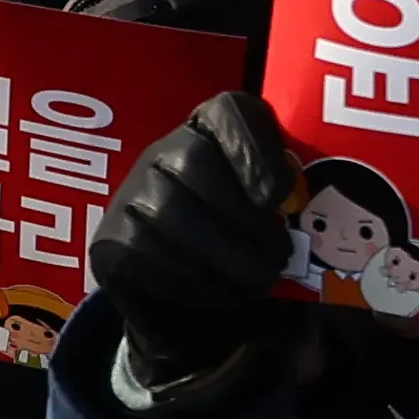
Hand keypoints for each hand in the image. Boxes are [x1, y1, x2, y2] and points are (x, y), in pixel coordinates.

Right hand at [90, 86, 308, 396]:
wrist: (186, 307)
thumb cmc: (242, 249)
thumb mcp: (272, 223)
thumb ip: (291, 211)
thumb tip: (309, 221)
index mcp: (212, 129)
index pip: (230, 112)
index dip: (254, 148)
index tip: (279, 196)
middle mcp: (164, 150)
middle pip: (195, 163)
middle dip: (244, 219)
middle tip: (280, 259)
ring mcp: (131, 193)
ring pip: (172, 211)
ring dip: (222, 255)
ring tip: (258, 283)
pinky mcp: (109, 240)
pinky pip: (145, 253)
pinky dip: (189, 280)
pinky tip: (218, 295)